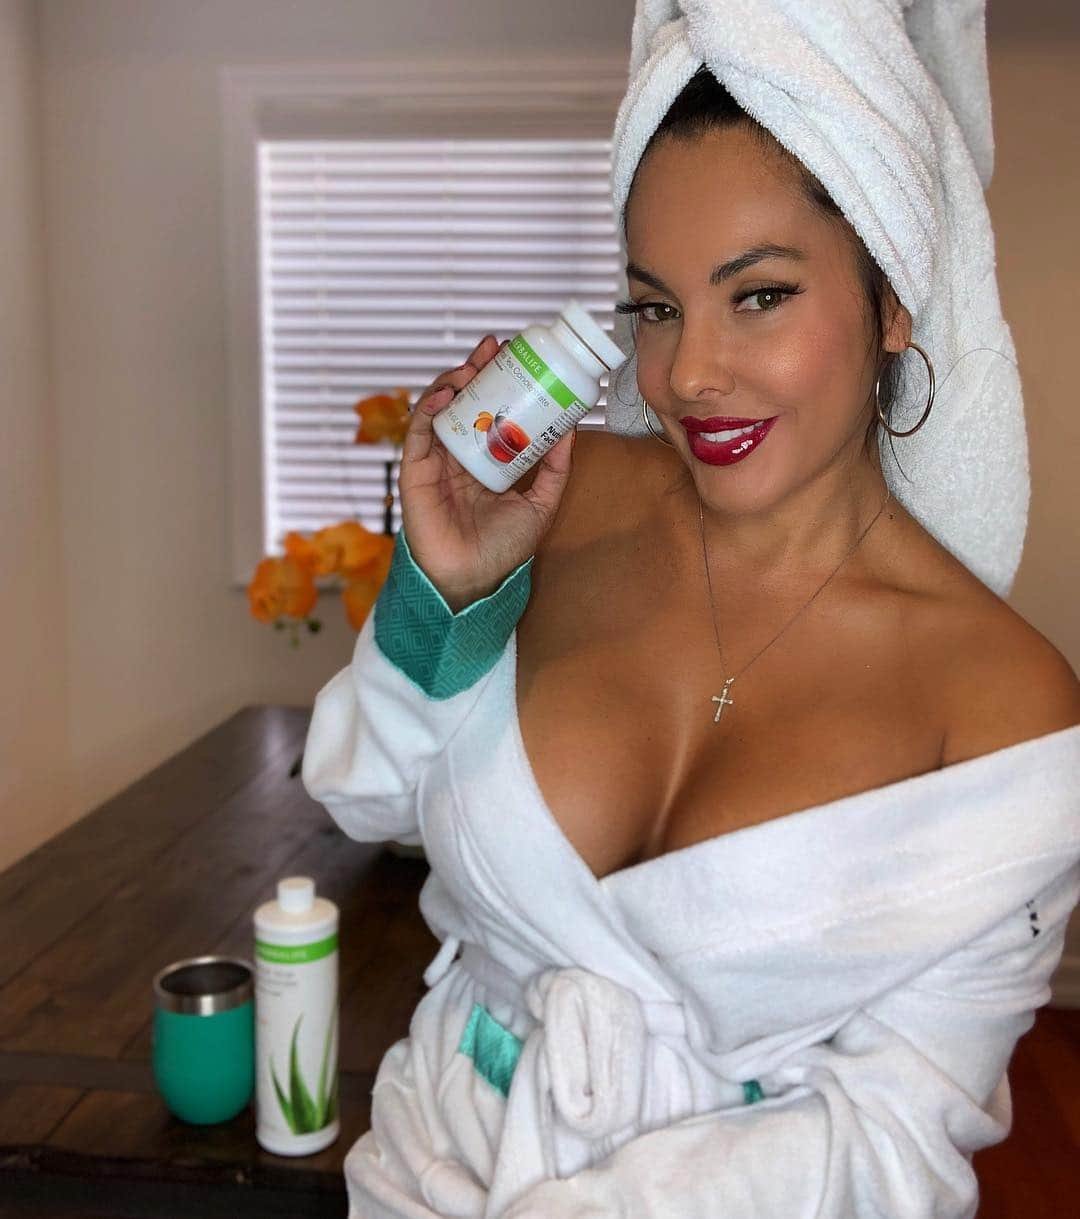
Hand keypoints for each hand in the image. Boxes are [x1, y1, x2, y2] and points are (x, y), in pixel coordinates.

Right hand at [398, 334, 576, 611]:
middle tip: (492, 348)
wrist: (474, 580)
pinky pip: (418, 433)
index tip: (513, 357)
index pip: (488, 411)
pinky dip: (429, 409)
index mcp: (484, 461)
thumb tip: (571, 428)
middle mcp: (458, 457)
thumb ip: (554, 468)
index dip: (497, 382)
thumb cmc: (503, 549)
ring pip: (439, 410)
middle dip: (475, 370)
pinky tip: (446, 394)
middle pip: (463, 402)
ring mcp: (435, 462)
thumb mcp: (540, 503)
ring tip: (471, 366)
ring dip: (451, 382)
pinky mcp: (414, 473)